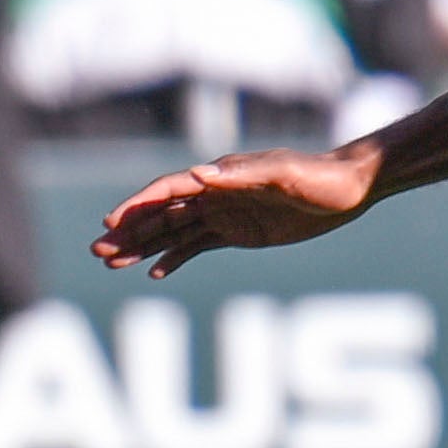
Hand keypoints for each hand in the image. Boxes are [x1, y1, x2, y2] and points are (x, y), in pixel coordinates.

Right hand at [91, 143, 391, 274]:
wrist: (350, 188)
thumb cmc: (319, 176)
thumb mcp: (284, 174)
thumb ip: (242, 175)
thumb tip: (197, 173)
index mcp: (222, 176)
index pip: (169, 190)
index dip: (138, 205)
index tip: (111, 223)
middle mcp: (217, 193)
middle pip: (163, 213)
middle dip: (130, 231)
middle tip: (98, 250)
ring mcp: (226, 213)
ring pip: (174, 231)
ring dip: (144, 246)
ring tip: (113, 263)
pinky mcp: (240, 232)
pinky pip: (199, 246)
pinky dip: (176, 258)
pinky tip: (155, 273)